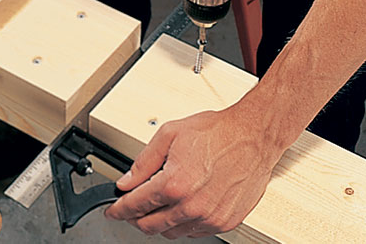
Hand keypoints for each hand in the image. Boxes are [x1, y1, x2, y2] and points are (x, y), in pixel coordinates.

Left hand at [104, 105, 284, 237]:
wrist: (253, 136)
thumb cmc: (217, 132)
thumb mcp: (169, 135)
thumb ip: (143, 162)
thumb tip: (125, 182)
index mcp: (174, 184)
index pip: (135, 206)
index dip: (118, 210)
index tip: (113, 211)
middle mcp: (191, 206)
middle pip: (150, 226)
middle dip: (135, 218)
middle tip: (131, 208)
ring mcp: (209, 217)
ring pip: (171, 233)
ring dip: (159, 222)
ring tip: (158, 204)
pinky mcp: (224, 221)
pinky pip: (194, 232)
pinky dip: (182, 224)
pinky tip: (181, 206)